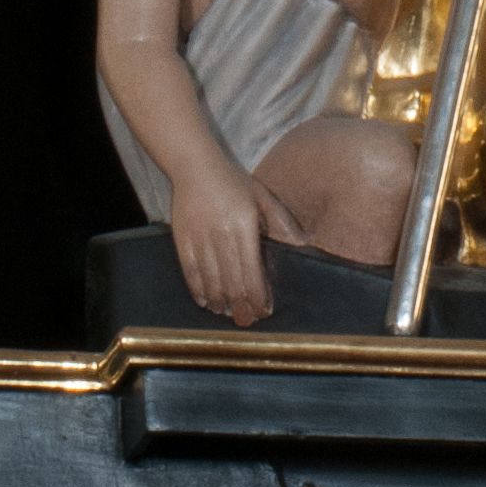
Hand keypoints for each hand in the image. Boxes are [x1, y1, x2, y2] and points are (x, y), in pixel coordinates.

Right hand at [169, 149, 269, 326]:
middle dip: (242, 306)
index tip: (264, 310)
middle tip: (249, 320)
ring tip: (229, 312)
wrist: (194, 166)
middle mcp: (222, 234)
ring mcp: (200, 238)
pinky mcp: (182, 241)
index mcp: (245, 224)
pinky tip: (207, 302)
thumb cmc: (233, 182)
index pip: (252, 271)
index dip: (258, 295)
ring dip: (221, 302)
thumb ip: (282, 221)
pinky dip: (199, 292)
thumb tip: (302, 244)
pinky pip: (191, 274)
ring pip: (212, 282)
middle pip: (232, 282)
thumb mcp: (262, 196)